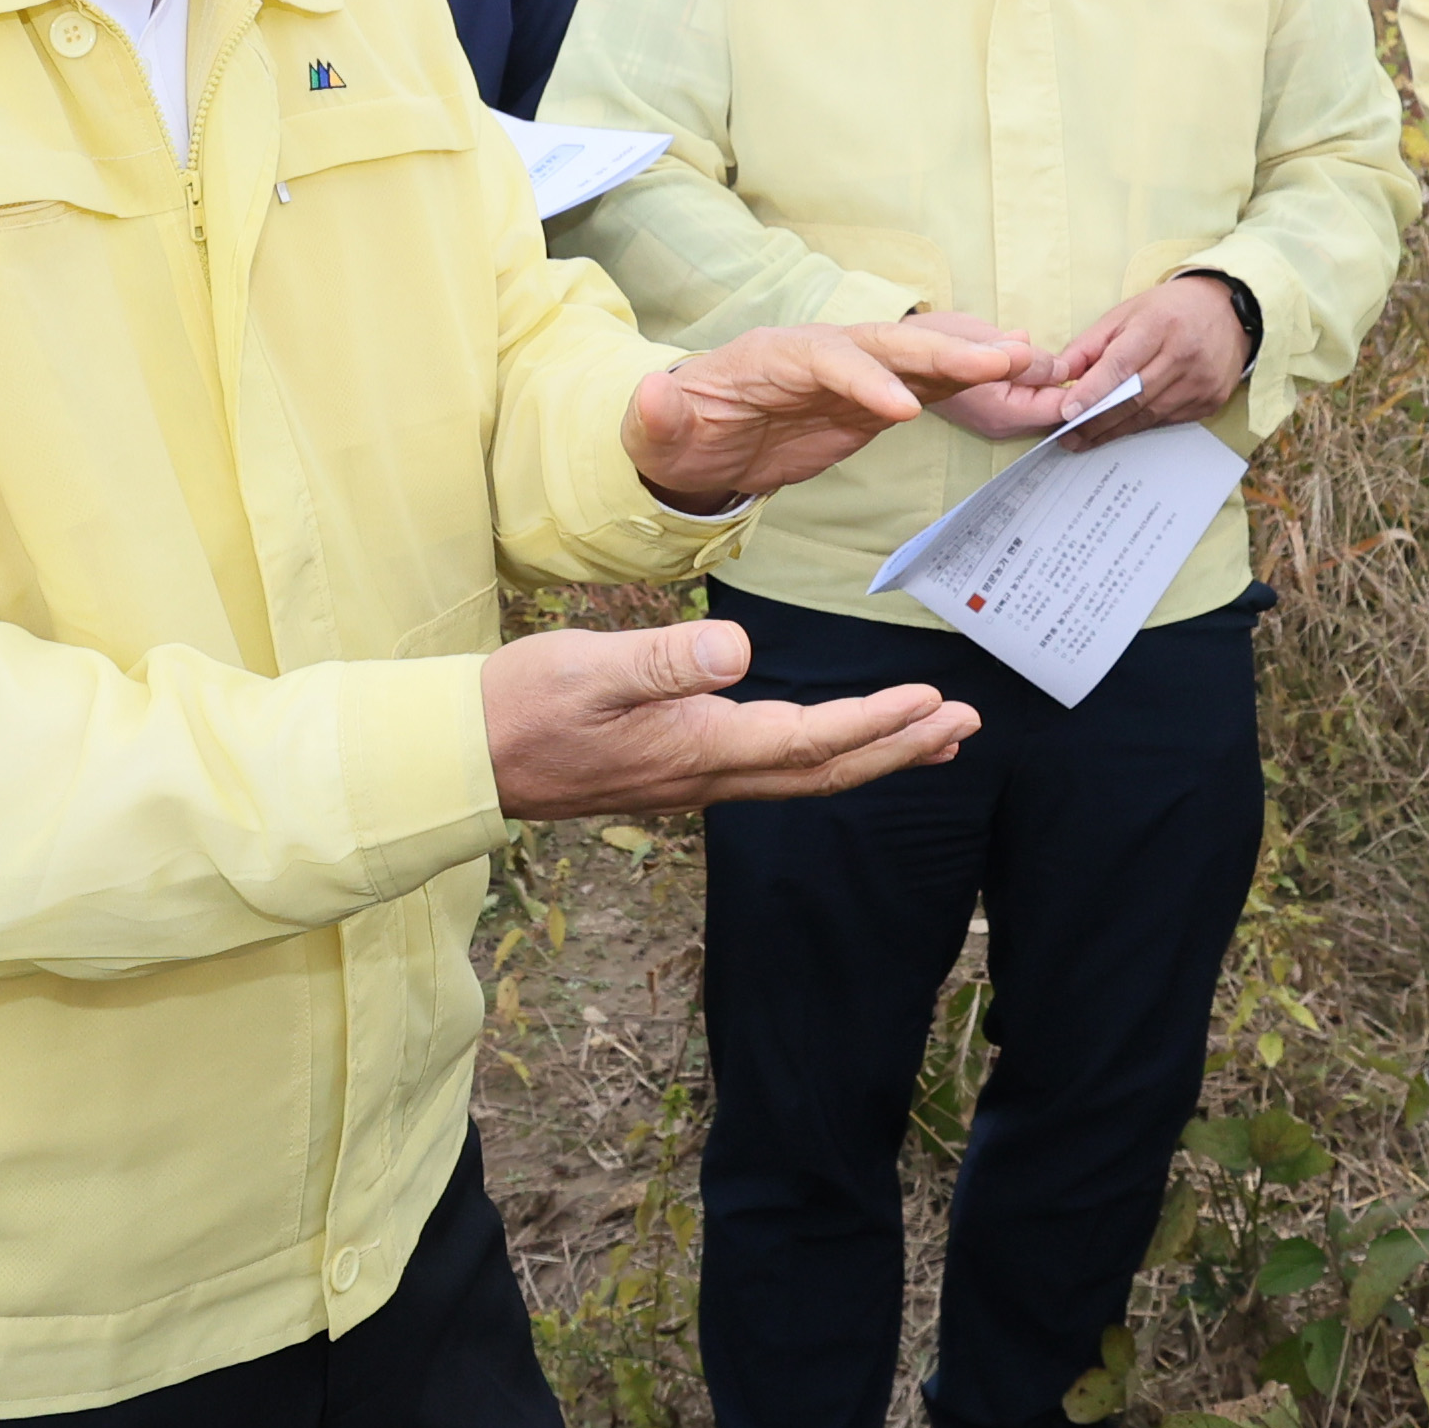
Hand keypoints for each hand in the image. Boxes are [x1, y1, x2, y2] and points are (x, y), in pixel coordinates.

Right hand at [481, 617, 979, 820]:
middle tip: (964, 724)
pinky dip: (827, 755)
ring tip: (931, 734)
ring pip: (805, 775)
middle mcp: (709, 774)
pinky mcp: (678, 771)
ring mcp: (695, 779)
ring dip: (874, 755)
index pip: (811, 739)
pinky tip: (838, 740)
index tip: (934, 700)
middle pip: (827, 770)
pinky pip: (775, 771)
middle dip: (900, 748)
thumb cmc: (520, 706)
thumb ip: (664, 658)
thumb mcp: (589, 668)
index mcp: (699, 746)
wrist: (465, 757)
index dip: (877, 722)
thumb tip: (736, 648)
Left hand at [626, 319, 1041, 507]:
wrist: (696, 441)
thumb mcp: (654, 431)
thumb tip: (649, 391)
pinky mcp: (870, 399)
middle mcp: (819, 353)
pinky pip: (926, 381)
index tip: (902, 412)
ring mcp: (850, 373)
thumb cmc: (675, 433)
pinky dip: (968, 378)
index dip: (864, 380)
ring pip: (916, 354)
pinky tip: (1013, 373)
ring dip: (970, 354)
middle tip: (1002, 359)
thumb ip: (657, 415)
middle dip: (942, 351)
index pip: (825, 359)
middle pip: (886, 343)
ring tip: (1029, 356)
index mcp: (771, 357)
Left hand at [942, 272, 1254, 446]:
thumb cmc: (1169, 310)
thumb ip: (1090, 344)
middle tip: (1066, 436)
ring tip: (1083, 439)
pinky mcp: (1211, 400)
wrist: (1227, 312)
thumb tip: (1059, 373)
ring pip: (1149, 415)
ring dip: (1113, 431)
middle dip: (1095, 420)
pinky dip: (1139, 426)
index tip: (1066, 411)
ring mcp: (1201, 381)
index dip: (1093, 390)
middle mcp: (1184, 354)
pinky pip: (1167, 420)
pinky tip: (1118, 430)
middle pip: (1133, 397)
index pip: (1121, 363)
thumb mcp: (1125, 313)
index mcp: (1159, 324)